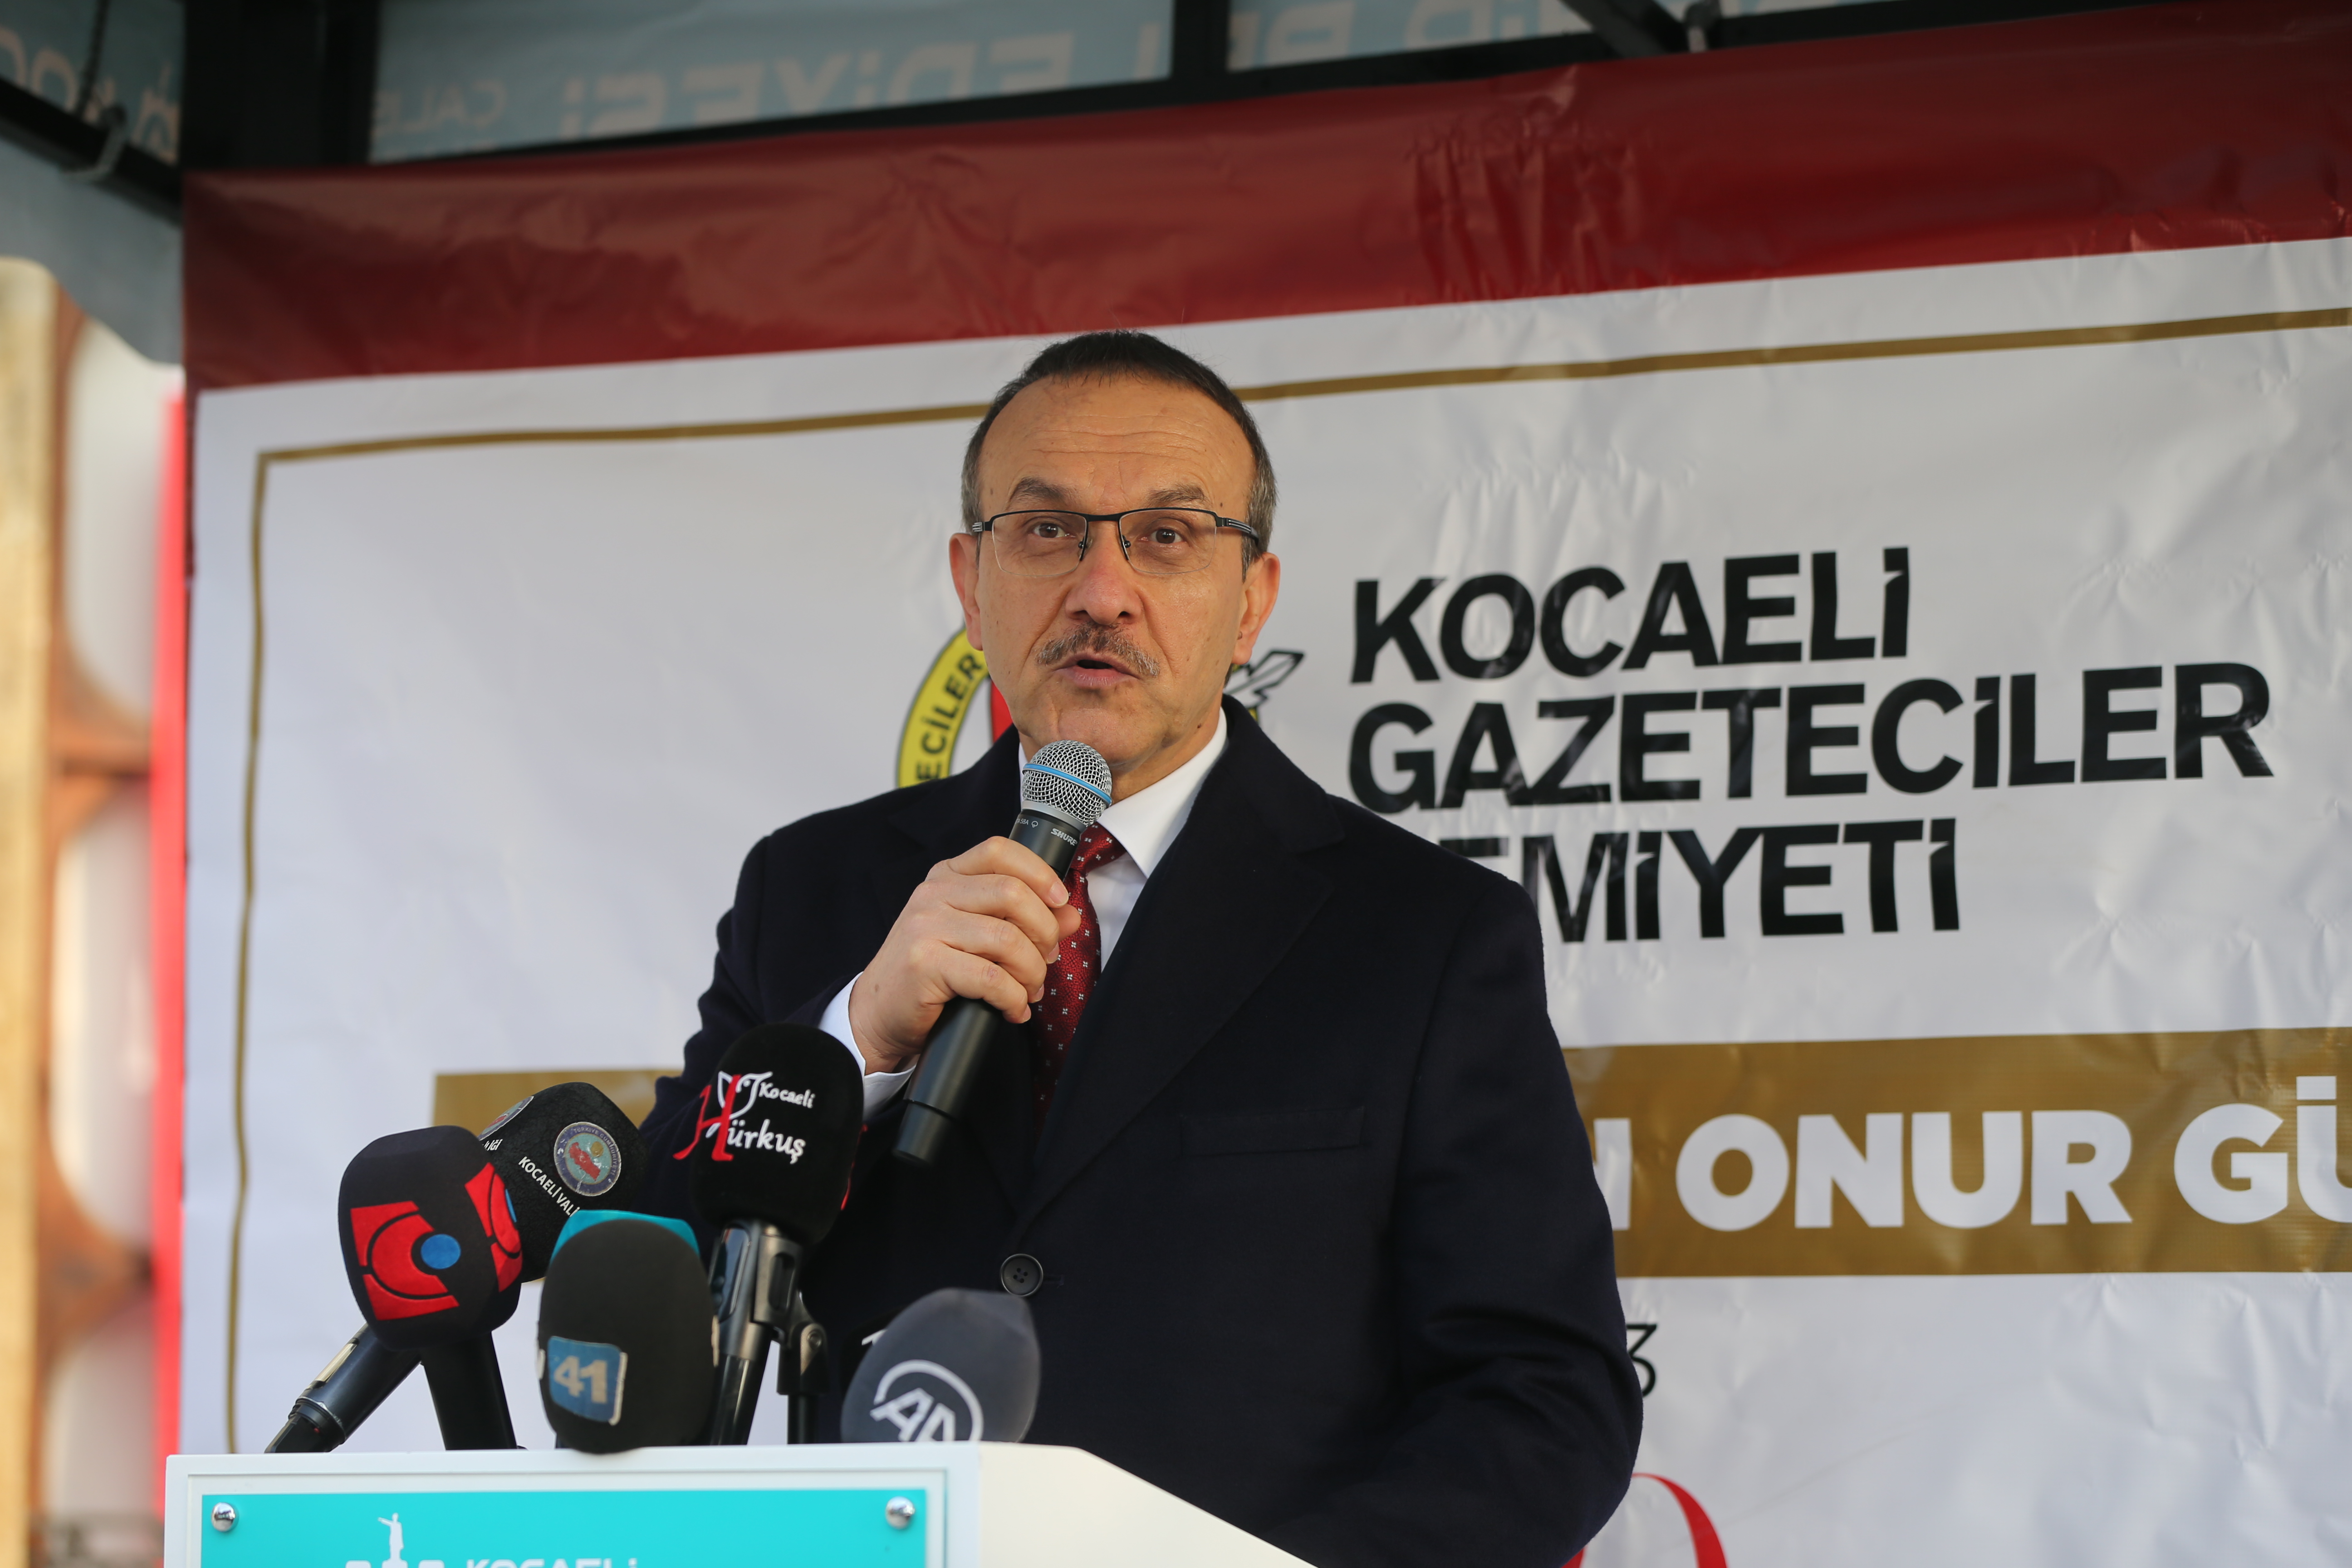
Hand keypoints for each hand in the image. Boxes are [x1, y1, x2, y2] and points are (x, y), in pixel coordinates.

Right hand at [845, 837, 1082, 1075]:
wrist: (878, 1012)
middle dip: (1043, 931)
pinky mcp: (924, 964)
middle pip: (1011, 893)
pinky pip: (990, 978)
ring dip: (1031, 971)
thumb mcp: (974, 935)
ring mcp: (925, 927)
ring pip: (1006, 939)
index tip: (1059, 901)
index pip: (999, 851)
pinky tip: (1013, 1009)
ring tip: (1028, 990)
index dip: (1039, 872)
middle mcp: (933, 894)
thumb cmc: (930, 971)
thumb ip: (1020, 919)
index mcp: (946, 877)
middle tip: (1045, 958)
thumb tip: (1070, 914)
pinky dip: (1013, 998)